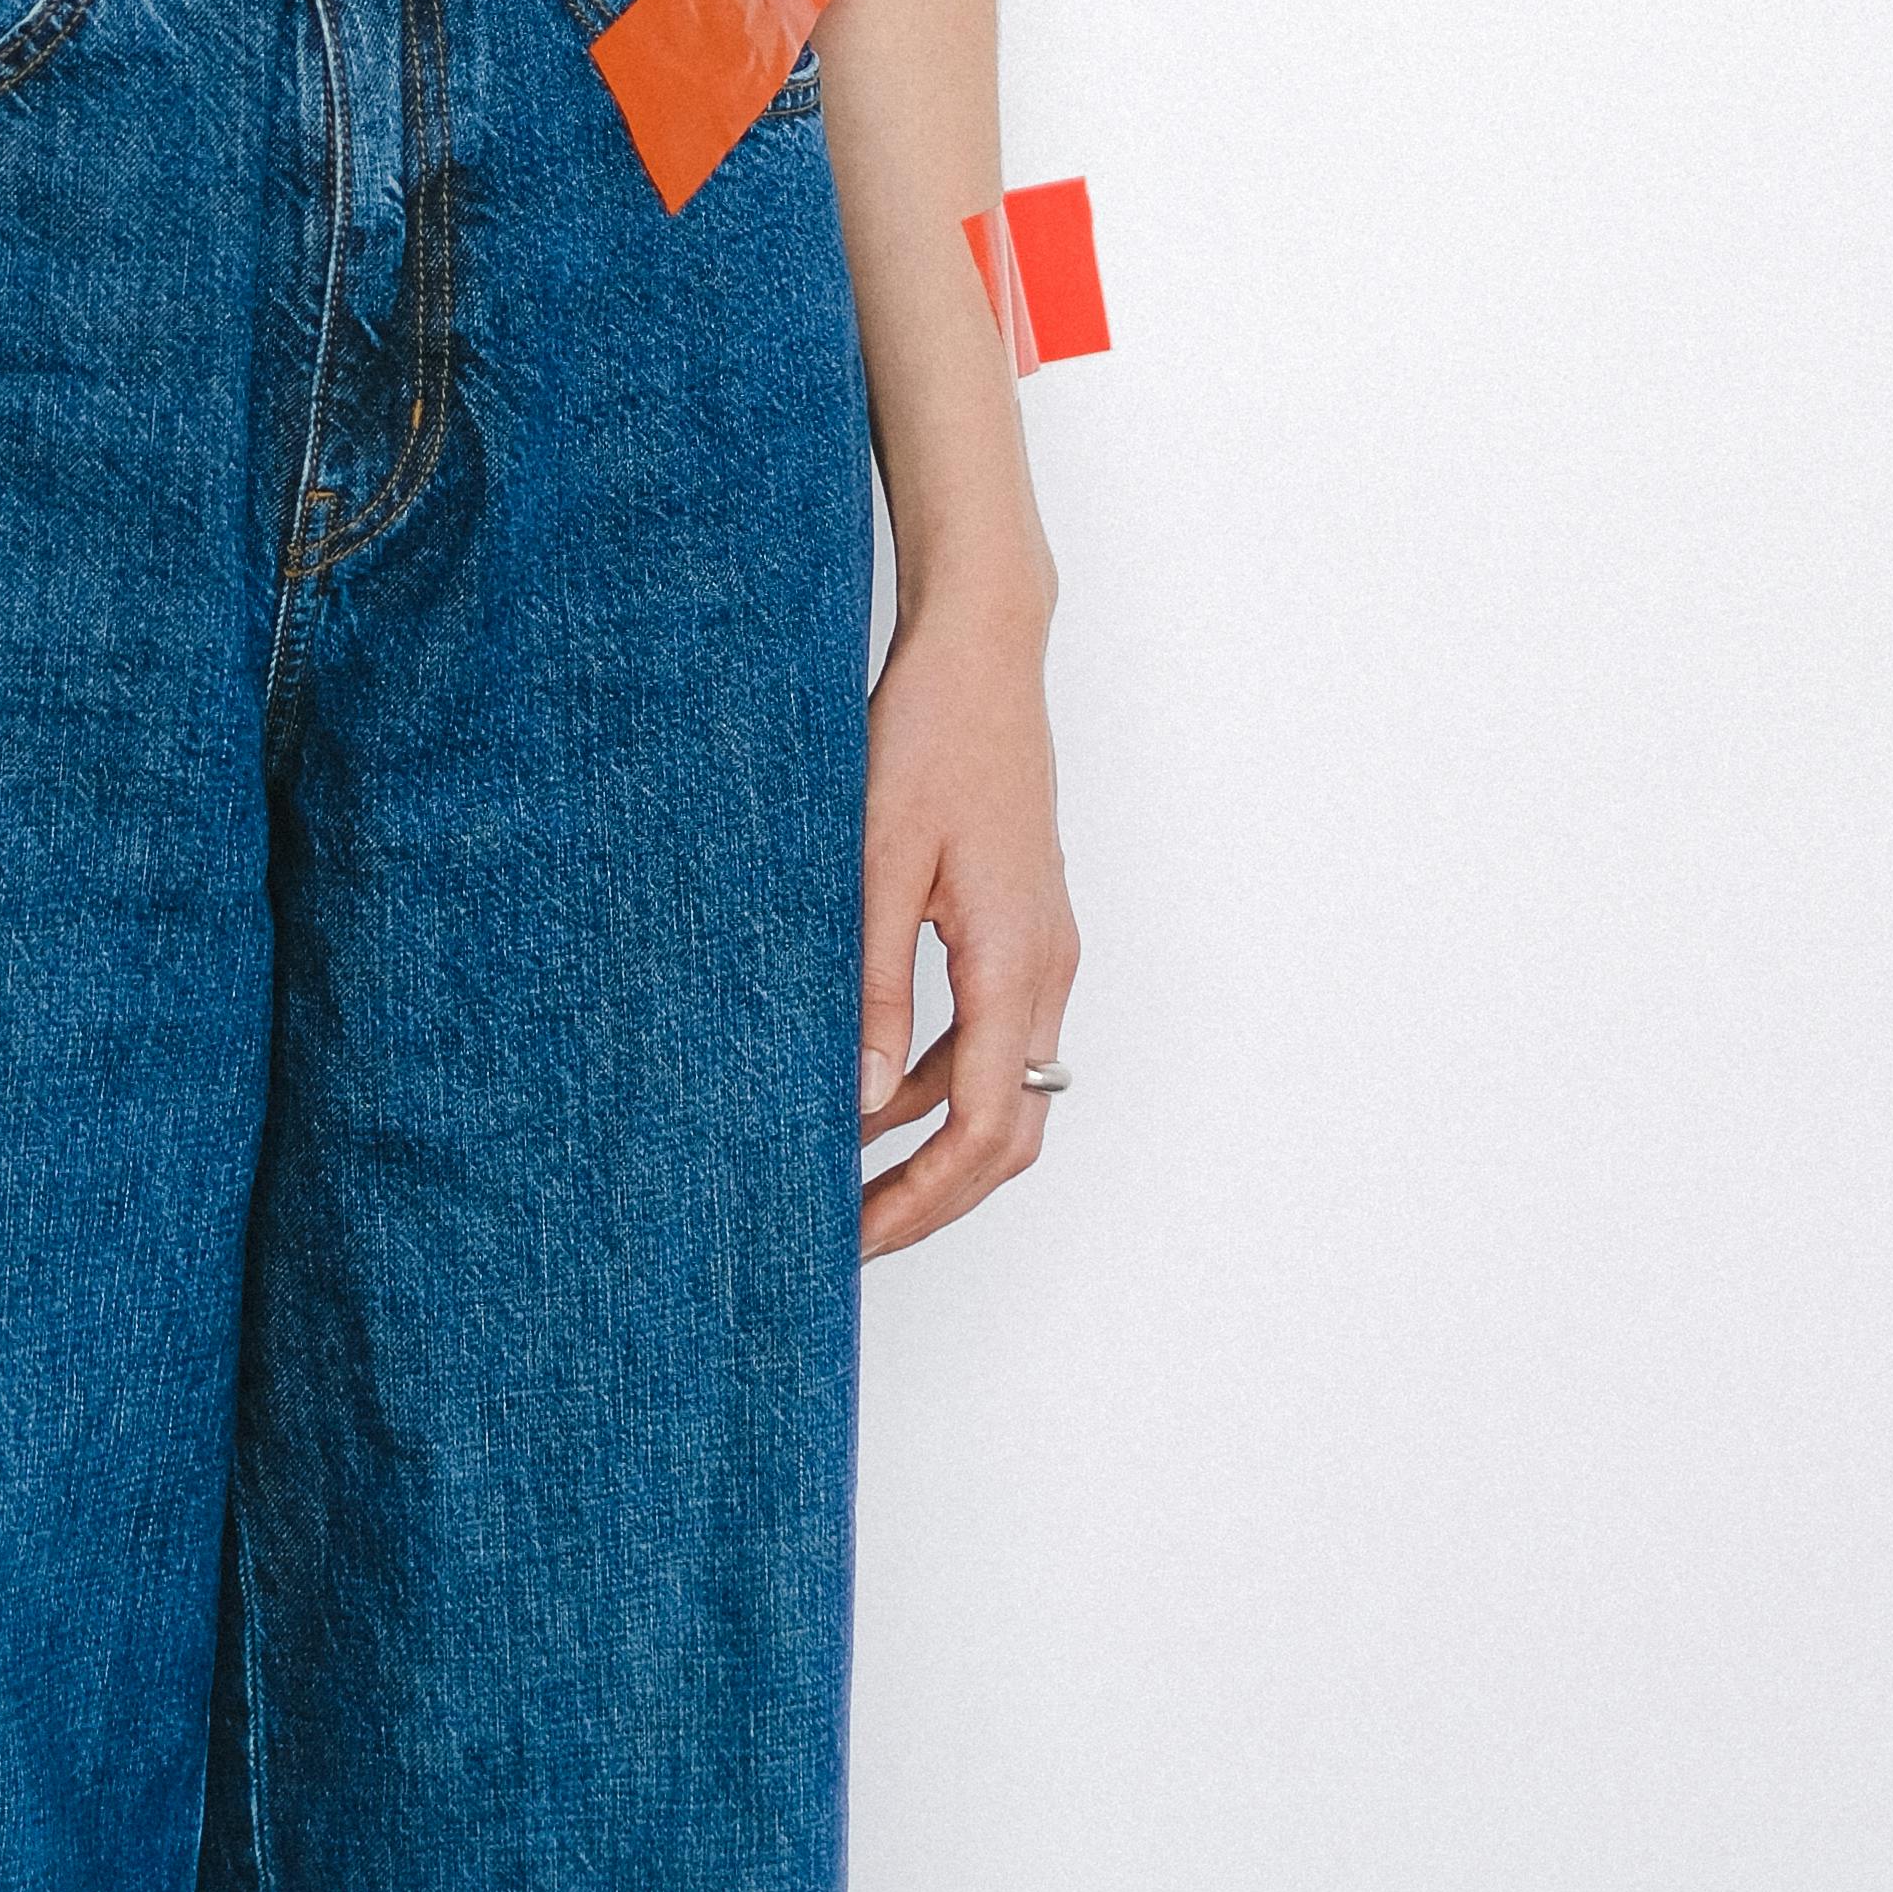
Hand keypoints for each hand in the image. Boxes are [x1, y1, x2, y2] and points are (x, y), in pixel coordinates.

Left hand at [855, 603, 1075, 1260]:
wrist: (983, 651)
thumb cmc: (929, 737)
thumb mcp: (877, 864)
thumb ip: (871, 989)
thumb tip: (861, 1103)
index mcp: (1015, 965)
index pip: (983, 1132)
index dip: (921, 1202)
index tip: (857, 1239)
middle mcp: (1046, 971)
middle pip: (1007, 1134)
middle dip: (933, 1197)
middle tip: (851, 1235)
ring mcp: (1042, 950)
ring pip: (1001, 1089)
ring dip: (932, 1142)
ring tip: (846, 1172)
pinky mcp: (1023, 928)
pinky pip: (991, 1037)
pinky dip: (937, 1079)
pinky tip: (868, 1084)